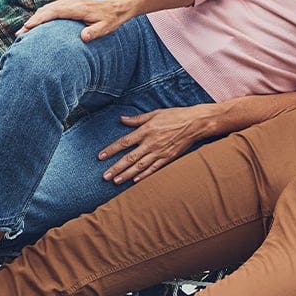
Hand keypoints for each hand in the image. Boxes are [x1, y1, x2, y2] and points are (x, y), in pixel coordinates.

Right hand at [16, 0, 133, 41]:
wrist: (116, 7)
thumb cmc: (110, 19)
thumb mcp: (106, 27)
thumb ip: (95, 32)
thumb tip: (84, 37)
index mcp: (77, 8)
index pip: (54, 13)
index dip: (40, 19)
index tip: (28, 27)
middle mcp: (71, 3)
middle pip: (46, 10)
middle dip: (32, 21)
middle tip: (19, 33)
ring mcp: (69, 2)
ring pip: (47, 8)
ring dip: (34, 18)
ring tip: (23, 31)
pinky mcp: (68, 3)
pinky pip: (51, 8)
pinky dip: (41, 15)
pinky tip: (35, 24)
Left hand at [99, 105, 220, 183]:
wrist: (195, 123)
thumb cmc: (175, 115)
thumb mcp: (155, 113)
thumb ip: (137, 119)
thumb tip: (121, 119)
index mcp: (146, 131)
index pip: (124, 142)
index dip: (111, 150)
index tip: (100, 156)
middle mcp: (150, 143)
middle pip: (129, 158)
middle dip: (116, 168)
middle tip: (104, 176)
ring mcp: (159, 152)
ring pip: (139, 166)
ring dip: (126, 174)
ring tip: (116, 181)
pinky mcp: (168, 158)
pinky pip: (153, 168)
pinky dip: (144, 175)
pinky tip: (135, 180)